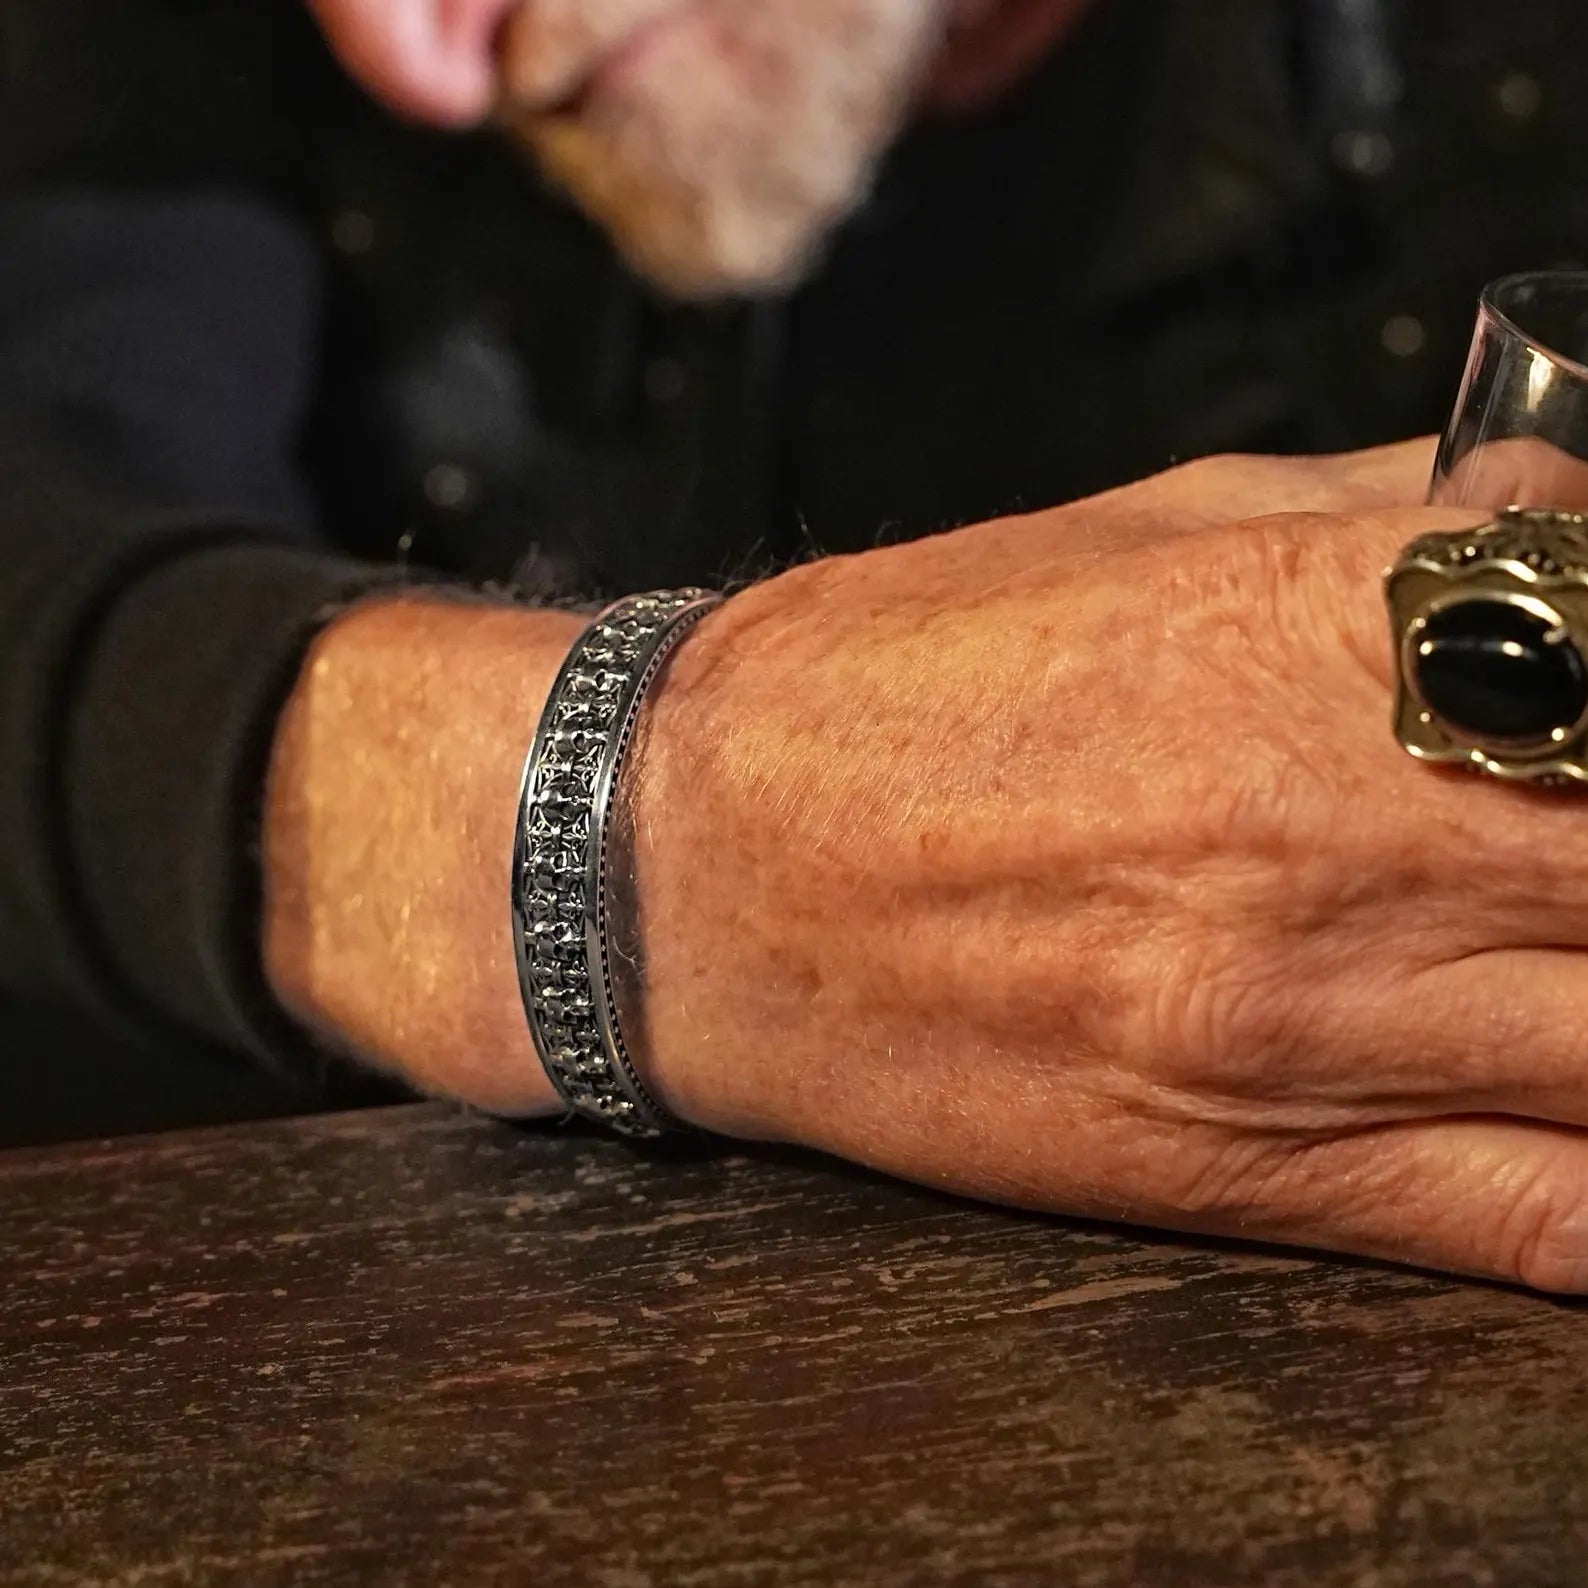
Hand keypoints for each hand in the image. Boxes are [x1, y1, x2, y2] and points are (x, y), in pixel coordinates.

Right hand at [624, 439, 1587, 1292]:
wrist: (690, 864)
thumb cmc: (892, 681)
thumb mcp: (1148, 524)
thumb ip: (1391, 522)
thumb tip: (1567, 528)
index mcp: (1314, 632)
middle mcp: (1341, 836)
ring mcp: (1307, 1025)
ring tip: (1580, 959)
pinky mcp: (1248, 1170)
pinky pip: (1544, 1224)